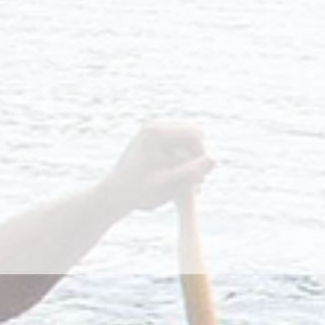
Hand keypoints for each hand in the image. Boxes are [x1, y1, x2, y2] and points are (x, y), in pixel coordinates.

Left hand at [100, 120, 214, 214]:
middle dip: (196, 159)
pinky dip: (182, 164)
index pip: (194, 134)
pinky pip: (179, 148)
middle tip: (192, 184)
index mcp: (155, 133)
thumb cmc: (136, 192)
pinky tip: (178, 183)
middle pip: (193, 136)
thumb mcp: (165, 185)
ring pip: (188, 144)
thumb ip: (189, 172)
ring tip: (186, 187)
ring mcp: (153, 134)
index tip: (196, 178)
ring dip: (190, 163)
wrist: (111, 196)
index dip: (201, 155)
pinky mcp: (154, 143)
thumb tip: (213, 160)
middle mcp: (154, 127)